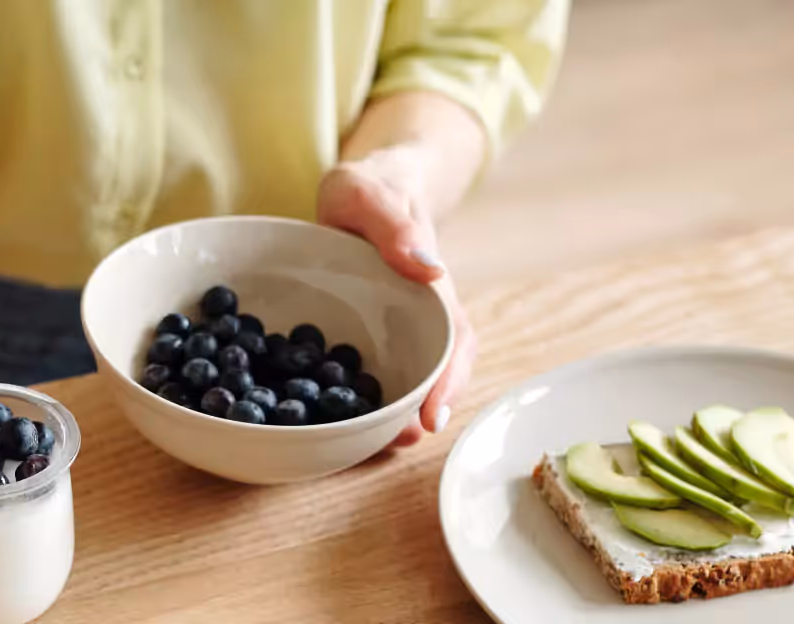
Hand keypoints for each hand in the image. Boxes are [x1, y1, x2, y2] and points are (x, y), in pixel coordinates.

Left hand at [316, 155, 477, 446]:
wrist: (364, 187)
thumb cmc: (370, 187)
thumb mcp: (368, 190)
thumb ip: (393, 222)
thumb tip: (428, 267)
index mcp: (430, 287)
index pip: (453, 340)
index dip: (448, 381)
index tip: (433, 416)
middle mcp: (419, 316)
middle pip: (435, 373)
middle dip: (421, 412)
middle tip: (400, 441)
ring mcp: (394, 329)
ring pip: (405, 379)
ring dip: (395, 414)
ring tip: (374, 444)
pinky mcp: (365, 335)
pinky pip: (369, 373)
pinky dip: (361, 400)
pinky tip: (340, 420)